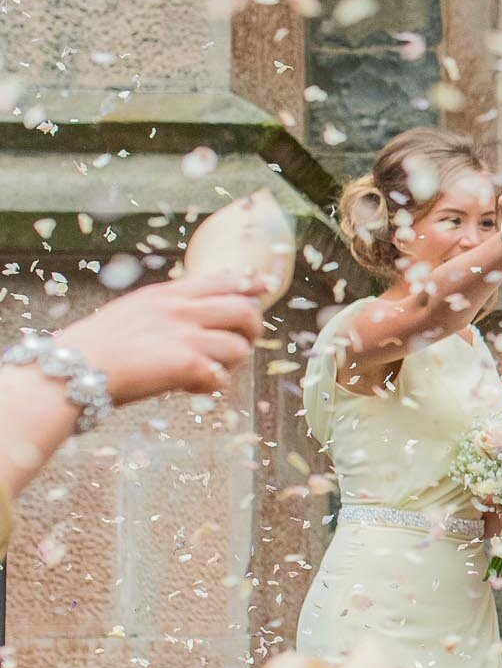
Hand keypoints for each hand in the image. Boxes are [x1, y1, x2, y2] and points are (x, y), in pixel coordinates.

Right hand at [57, 273, 266, 401]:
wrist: (71, 370)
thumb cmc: (96, 349)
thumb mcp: (133, 313)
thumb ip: (167, 310)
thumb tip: (199, 315)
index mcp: (165, 295)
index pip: (220, 280)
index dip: (248, 285)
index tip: (264, 287)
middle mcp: (178, 310)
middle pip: (244, 310)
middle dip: (252, 330)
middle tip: (239, 345)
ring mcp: (184, 335)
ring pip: (239, 347)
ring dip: (229, 364)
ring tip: (205, 372)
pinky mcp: (185, 362)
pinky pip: (221, 376)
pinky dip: (211, 386)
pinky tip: (191, 388)